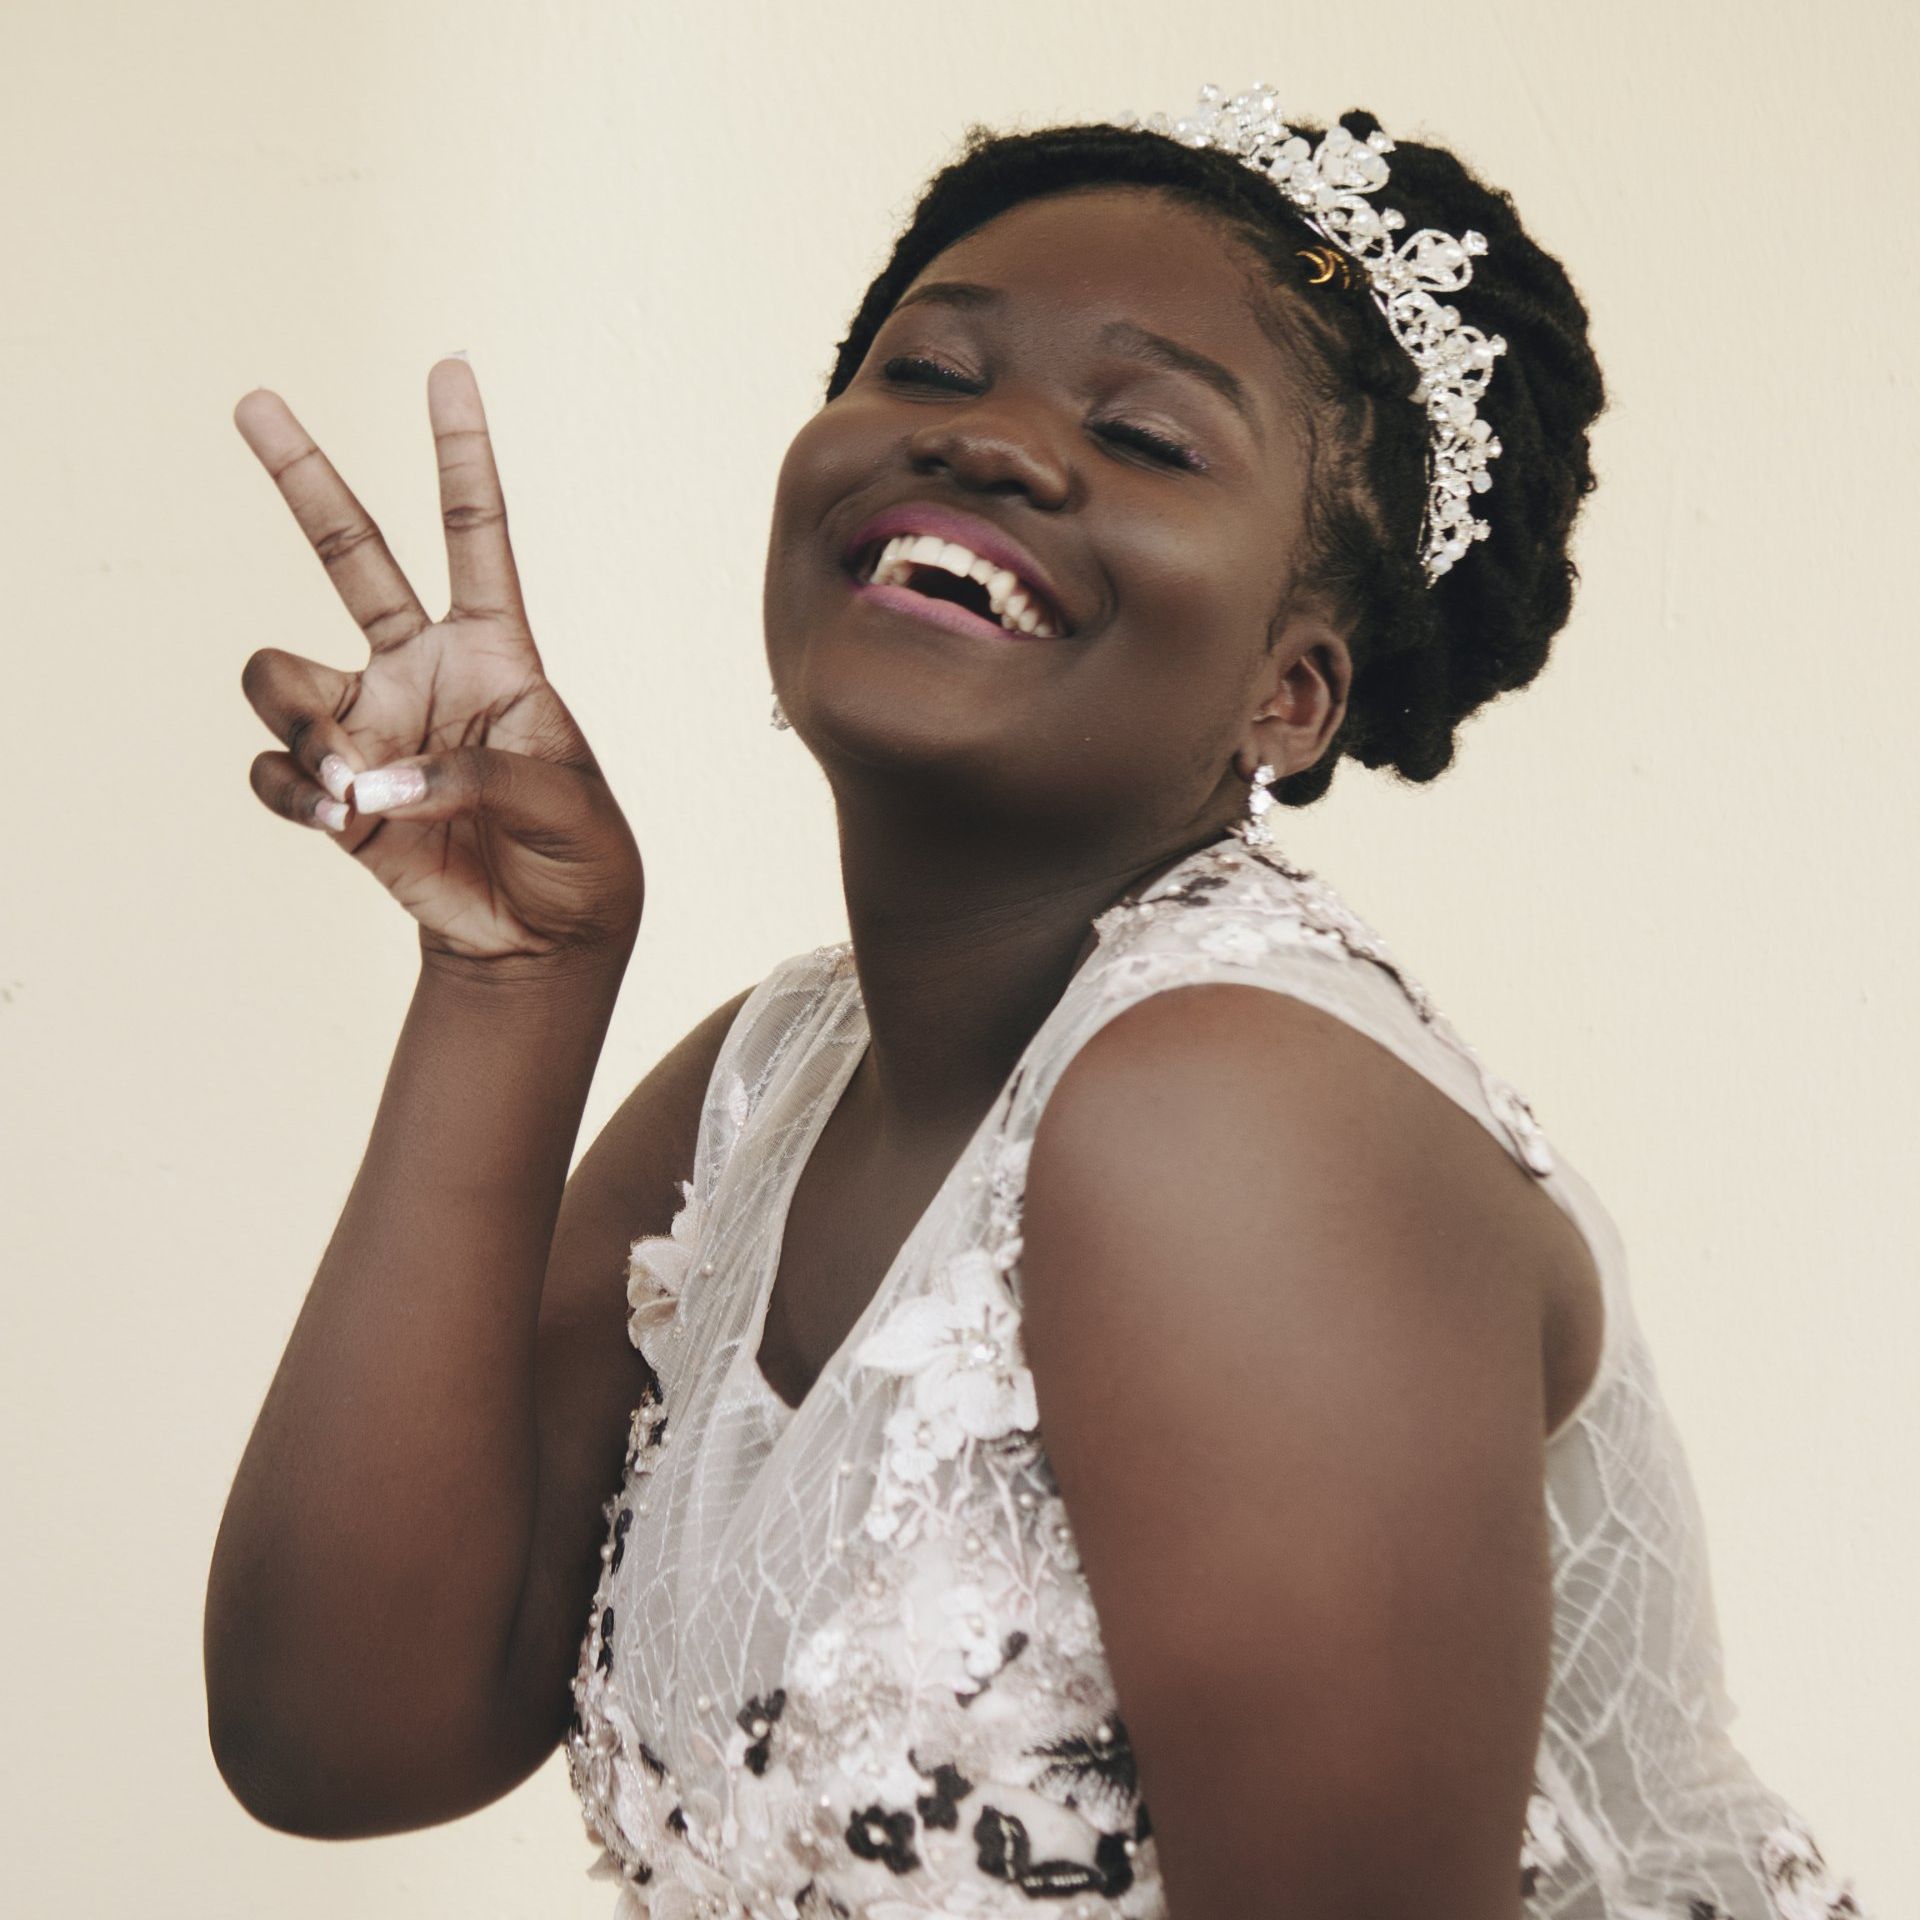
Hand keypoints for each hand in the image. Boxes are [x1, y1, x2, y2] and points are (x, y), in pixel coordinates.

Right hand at [235, 358, 644, 969]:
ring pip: (276, 675)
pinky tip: (342, 819)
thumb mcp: (568, 804)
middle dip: (303, 475)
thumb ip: (482, 775)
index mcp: (497, 652)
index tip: (449, 368)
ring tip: (356, 783)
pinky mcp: (334, 792)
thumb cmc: (580, 857)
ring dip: (299, 724)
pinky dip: (295, 794)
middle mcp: (421, 670)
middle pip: (351, 553)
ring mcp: (370, 726)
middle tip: (255, 401)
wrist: (544, 941)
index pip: (475, 534)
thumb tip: (373, 777)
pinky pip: (273, 771)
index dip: (462, 453)